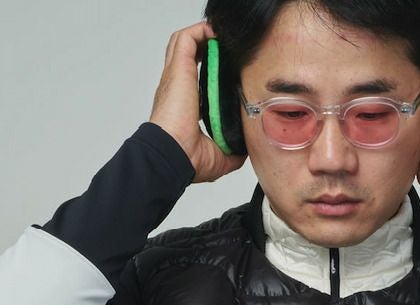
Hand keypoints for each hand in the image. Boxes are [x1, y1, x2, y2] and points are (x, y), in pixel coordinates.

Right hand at [148, 20, 248, 183]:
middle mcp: (178, 89)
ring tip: (220, 36)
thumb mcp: (220, 157)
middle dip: (205, 47)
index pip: (193, 81)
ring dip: (201, 35)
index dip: (208, 71)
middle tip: (223, 48)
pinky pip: (186, 38)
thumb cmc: (187, 159)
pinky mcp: (178, 69)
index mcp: (185, 107)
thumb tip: (246, 147)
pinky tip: (214, 32)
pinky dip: (200, 30)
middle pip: (186, 56)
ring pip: (184, 43)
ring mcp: (176, 77)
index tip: (225, 70)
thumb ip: (233, 149)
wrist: (173, 156)